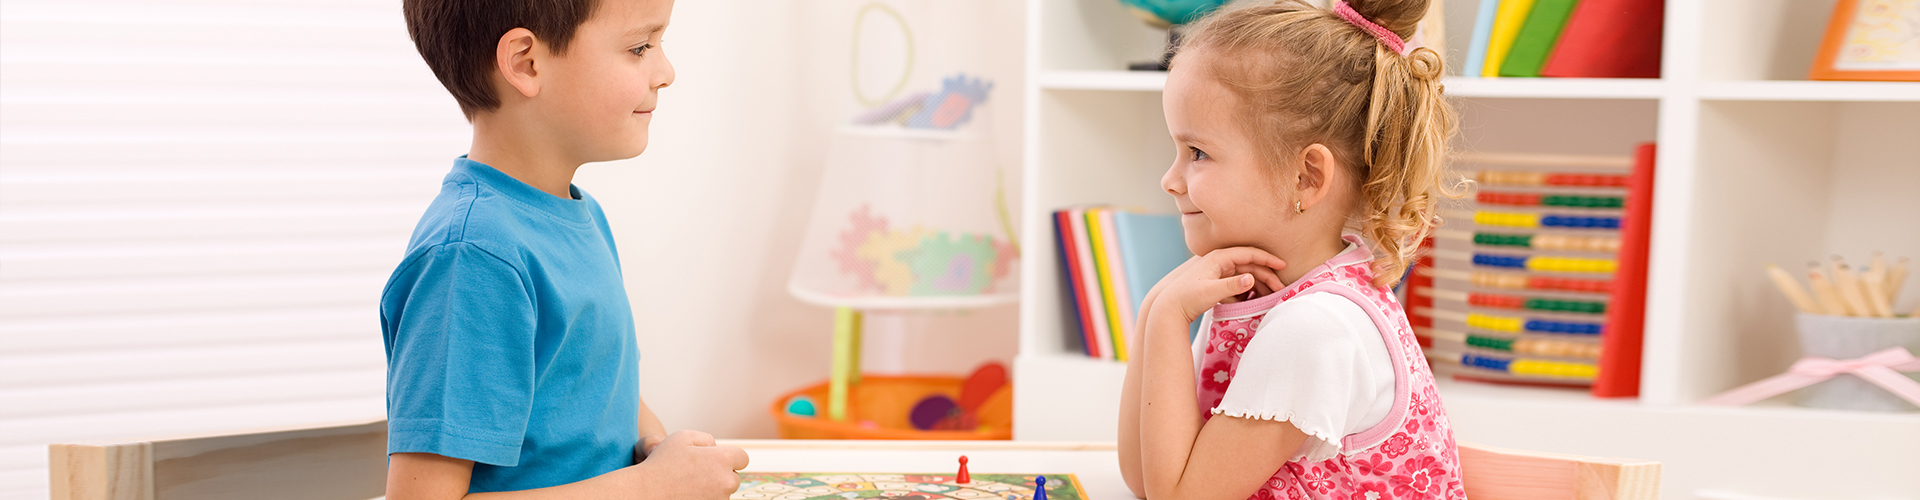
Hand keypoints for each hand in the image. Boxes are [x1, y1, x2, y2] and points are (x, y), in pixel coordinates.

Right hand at [620, 430, 748, 499]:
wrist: (644, 493)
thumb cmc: (661, 465)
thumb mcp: (682, 437)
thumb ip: (706, 439)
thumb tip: (716, 448)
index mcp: (722, 460)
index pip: (742, 458)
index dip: (729, 458)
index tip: (715, 462)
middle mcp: (726, 482)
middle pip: (734, 478)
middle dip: (720, 475)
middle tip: (697, 474)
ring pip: (724, 494)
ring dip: (713, 490)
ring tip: (688, 486)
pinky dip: (705, 499)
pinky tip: (687, 495)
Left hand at [1148, 247, 1286, 325]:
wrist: (1169, 307)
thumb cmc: (1188, 298)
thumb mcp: (1211, 292)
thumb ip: (1232, 285)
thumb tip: (1252, 279)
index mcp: (1219, 258)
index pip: (1249, 253)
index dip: (1267, 259)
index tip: (1282, 266)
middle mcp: (1219, 261)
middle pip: (1249, 264)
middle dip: (1266, 275)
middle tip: (1280, 288)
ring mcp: (1217, 271)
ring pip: (1244, 274)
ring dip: (1259, 284)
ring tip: (1271, 296)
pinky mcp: (1215, 282)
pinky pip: (1237, 283)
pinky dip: (1247, 290)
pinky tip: (1254, 300)